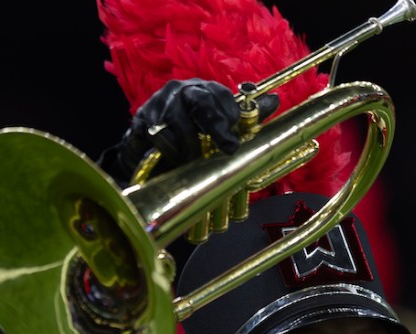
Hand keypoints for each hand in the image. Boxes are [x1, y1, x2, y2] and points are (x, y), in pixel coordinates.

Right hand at [98, 78, 278, 184]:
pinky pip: (156, 136)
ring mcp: (158, 103)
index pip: (220, 94)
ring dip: (189, 146)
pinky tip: (171, 160)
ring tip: (192, 161)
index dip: (230, 115)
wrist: (146, 146)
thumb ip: (245, 115)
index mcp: (202, 89)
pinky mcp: (140, 120)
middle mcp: (180, 90)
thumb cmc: (187, 134)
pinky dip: (167, 152)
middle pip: (201, 102)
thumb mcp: (216, 124)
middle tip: (229, 148)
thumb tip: (275, 100)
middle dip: (216, 126)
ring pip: (178, 121)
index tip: (236, 137)